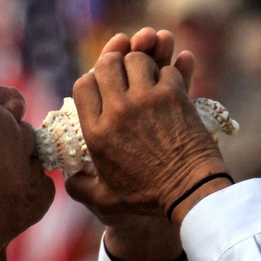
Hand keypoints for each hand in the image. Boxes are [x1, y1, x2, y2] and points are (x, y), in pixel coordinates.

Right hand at [66, 28, 228, 229]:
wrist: (190, 192)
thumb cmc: (149, 198)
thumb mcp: (105, 200)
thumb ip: (80, 188)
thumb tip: (69, 179)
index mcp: (97, 132)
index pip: (83, 85)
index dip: (91, 80)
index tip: (103, 88)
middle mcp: (118, 111)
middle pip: (108, 64)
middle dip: (115, 64)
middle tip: (125, 77)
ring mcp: (146, 100)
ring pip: (137, 59)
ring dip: (143, 65)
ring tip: (148, 80)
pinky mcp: (174, 95)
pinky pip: (166, 69)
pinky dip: (168, 76)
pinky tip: (169, 90)